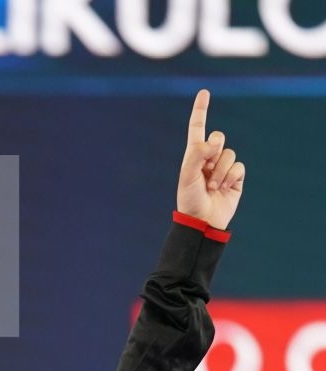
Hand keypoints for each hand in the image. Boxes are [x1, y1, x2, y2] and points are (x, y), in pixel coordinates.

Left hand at [176, 89, 244, 229]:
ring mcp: (223, 168)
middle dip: (214, 149)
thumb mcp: (187, 176)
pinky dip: (230, 176)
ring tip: (212, 186)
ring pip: (229, 154)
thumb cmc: (190, 200)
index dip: (201, 110)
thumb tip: (214, 143)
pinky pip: (238, 166)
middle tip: (207, 167)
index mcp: (194, 155)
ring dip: (220, 170)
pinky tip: (223, 188)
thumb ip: (198, 154)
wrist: (202, 222)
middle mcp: (209, 159)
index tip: (204, 93)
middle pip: (219, 137)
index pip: (198, 128)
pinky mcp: (235, 178)